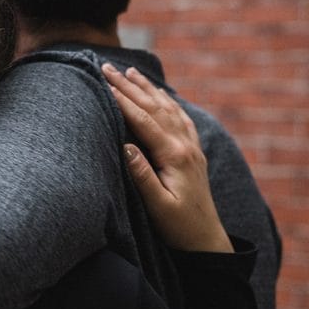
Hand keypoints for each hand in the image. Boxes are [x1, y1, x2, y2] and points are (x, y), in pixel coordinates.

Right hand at [103, 65, 232, 253]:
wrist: (206, 240)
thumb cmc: (178, 227)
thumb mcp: (157, 206)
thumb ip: (142, 176)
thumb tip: (126, 146)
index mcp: (174, 156)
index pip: (144, 120)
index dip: (122, 100)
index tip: (103, 83)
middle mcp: (185, 146)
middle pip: (155, 107)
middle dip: (130, 86)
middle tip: (108, 67)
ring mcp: (192, 148)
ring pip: (168, 109)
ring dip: (148, 89)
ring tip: (131, 72)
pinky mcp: (193, 154)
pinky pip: (180, 119)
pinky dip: (168, 102)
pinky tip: (161, 95)